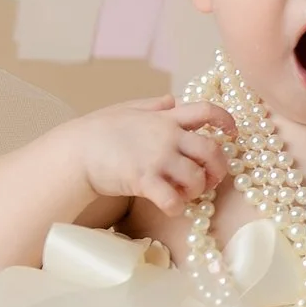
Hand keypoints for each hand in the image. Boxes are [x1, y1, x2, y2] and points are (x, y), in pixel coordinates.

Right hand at [77, 95, 234, 213]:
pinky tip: (171, 207)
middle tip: (211, 179)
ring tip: (186, 194)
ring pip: (196, 178)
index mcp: (165, 118)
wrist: (74, 151)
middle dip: (219, 167)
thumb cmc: (98, 131)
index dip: (226, 120)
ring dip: (197, 190)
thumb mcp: (127, 110)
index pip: (207, 110)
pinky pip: (173, 200)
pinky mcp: (143, 180)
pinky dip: (177, 207)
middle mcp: (166, 136)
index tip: (231, 132)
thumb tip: (172, 99)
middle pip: (212, 150)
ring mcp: (156, 158)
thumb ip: (152, 106)